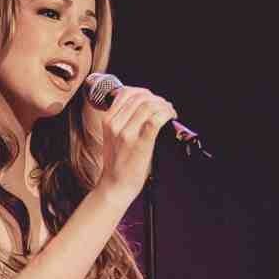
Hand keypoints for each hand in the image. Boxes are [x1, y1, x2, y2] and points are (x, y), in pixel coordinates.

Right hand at [95, 86, 176, 201]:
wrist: (115, 186)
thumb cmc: (117, 164)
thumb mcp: (112, 137)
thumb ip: (122, 121)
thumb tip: (142, 106)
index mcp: (108, 121)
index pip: (125, 93)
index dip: (143, 92)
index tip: (152, 98)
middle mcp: (116, 125)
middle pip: (140, 97)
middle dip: (156, 98)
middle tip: (164, 106)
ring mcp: (127, 134)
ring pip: (149, 106)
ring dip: (164, 105)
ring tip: (169, 112)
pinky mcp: (140, 143)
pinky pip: (156, 120)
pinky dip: (167, 114)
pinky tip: (171, 117)